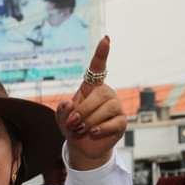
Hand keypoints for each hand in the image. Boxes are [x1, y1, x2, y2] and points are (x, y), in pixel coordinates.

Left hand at [57, 36, 125, 169]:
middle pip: (100, 94)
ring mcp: (116, 107)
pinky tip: (92, 133)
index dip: (101, 53)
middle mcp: (106, 93)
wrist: (82, 146)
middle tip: (73, 123)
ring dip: (89, 121)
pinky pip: (113, 123)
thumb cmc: (72, 126)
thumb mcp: (62, 118)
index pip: (98, 67)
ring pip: (106, 109)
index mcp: (92, 87)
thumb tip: (68, 104)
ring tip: (81, 130)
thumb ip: (62, 110)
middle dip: (83, 110)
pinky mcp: (122, 121)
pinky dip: (100, 129)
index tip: (106, 39)